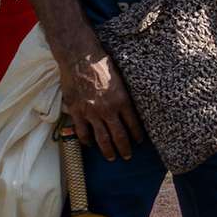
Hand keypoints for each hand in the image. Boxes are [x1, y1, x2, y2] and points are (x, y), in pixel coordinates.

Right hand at [60, 46, 143, 160]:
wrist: (80, 58)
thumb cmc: (103, 64)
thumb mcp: (121, 79)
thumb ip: (124, 96)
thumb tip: (130, 108)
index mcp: (122, 100)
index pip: (133, 124)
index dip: (137, 135)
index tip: (139, 142)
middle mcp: (108, 109)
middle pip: (119, 136)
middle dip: (125, 148)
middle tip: (128, 156)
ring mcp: (91, 113)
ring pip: (101, 138)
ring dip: (108, 150)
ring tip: (112, 158)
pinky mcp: (77, 112)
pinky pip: (83, 132)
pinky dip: (87, 141)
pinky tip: (90, 145)